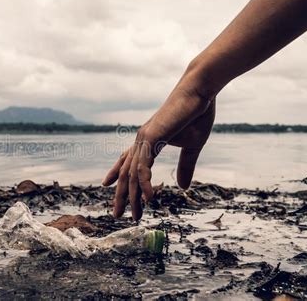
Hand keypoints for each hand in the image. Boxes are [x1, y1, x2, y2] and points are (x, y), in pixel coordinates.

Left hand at [102, 77, 214, 219]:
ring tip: (134, 215)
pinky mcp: (152, 137)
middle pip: (125, 172)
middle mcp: (141, 140)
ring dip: (132, 196)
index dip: (115, 172)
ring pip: (132, 173)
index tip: (105, 184)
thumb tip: (182, 187)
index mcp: (148, 140)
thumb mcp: (193, 147)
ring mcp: (144, 138)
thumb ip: (185, 166)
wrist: (200, 91)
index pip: (126, 159)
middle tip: (117, 214)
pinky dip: (144, 184)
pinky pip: (143, 166)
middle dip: (121, 195)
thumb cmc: (197, 114)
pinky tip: (147, 198)